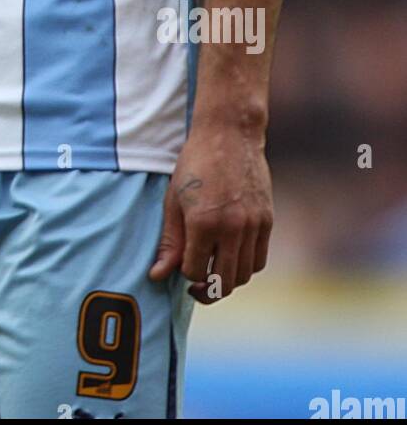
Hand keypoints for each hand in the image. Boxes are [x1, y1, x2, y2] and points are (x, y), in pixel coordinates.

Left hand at [148, 125, 272, 302]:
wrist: (230, 134)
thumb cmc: (195, 164)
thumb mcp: (174, 200)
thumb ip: (169, 241)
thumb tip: (157, 275)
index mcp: (203, 223)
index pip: (193, 270)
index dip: (184, 272)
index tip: (180, 263)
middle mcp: (231, 228)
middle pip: (222, 282)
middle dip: (206, 289)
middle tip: (196, 285)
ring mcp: (252, 225)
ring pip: (243, 275)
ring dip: (227, 280)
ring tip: (214, 271)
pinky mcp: (267, 221)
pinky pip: (259, 259)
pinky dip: (246, 267)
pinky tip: (232, 258)